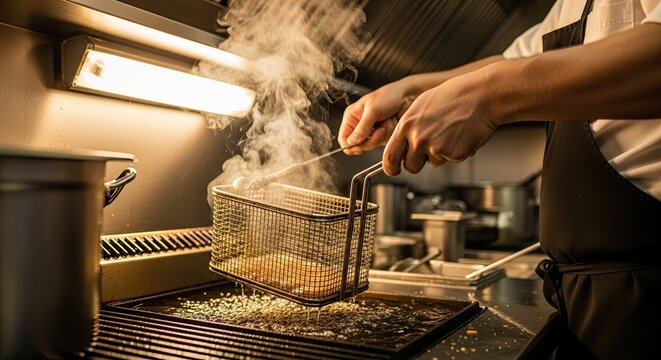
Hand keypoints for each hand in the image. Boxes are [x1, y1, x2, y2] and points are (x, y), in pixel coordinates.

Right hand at [339, 78, 417, 154]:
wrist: (409, 96)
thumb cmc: (389, 96)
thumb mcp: (373, 110)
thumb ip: (362, 128)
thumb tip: (352, 142)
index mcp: (352, 117)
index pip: (344, 138)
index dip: (350, 146)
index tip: (359, 148)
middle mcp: (360, 125)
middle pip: (358, 145)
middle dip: (371, 139)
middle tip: (380, 129)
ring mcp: (371, 131)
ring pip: (371, 145)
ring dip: (382, 135)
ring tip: (387, 121)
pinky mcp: (382, 135)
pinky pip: (382, 142)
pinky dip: (388, 134)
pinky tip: (392, 123)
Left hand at [383, 69, 499, 175]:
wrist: (480, 96)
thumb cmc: (453, 97)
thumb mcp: (421, 106)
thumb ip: (408, 126)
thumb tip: (400, 143)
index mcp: (407, 125)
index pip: (390, 155)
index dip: (390, 167)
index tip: (393, 170)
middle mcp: (418, 138)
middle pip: (410, 167)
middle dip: (417, 164)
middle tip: (427, 153)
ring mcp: (435, 147)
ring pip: (432, 164)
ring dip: (438, 156)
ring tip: (448, 135)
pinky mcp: (453, 154)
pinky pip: (450, 160)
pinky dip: (455, 152)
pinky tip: (459, 136)